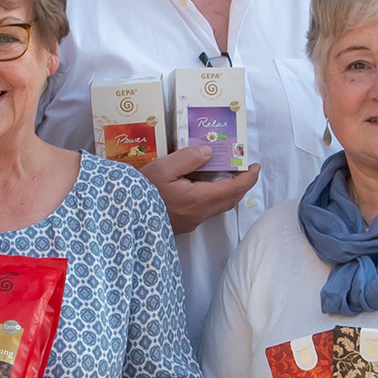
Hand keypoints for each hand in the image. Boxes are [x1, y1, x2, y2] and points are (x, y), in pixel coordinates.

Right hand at [141, 141, 259, 233]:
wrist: (122, 215)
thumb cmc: (141, 192)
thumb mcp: (164, 168)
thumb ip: (188, 158)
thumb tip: (207, 152)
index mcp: (199, 199)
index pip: (234, 189)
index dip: (249, 178)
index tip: (255, 166)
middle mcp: (199, 214)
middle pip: (230, 200)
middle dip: (241, 185)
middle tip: (243, 168)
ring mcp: (191, 222)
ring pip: (218, 206)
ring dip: (226, 191)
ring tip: (222, 174)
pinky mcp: (182, 225)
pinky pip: (204, 210)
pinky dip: (211, 196)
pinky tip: (200, 185)